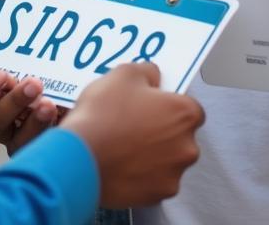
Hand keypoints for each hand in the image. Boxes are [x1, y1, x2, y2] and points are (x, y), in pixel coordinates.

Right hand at [0, 31, 58, 153]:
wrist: (5, 59)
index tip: (0, 76)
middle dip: (12, 103)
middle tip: (33, 83)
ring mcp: (4, 129)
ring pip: (14, 136)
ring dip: (31, 121)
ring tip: (49, 103)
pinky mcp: (28, 135)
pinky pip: (34, 142)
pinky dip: (46, 127)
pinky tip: (59, 111)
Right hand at [62, 62, 203, 207]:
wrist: (79, 157)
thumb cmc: (103, 116)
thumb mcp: (124, 73)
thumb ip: (148, 72)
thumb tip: (153, 76)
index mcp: (185, 114)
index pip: (189, 107)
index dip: (168, 104)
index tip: (152, 104)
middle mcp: (186, 147)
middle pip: (180, 135)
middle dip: (162, 130)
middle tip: (134, 122)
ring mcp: (172, 175)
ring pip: (167, 160)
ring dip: (153, 154)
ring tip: (124, 143)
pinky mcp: (155, 196)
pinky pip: (153, 181)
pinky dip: (141, 174)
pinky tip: (120, 162)